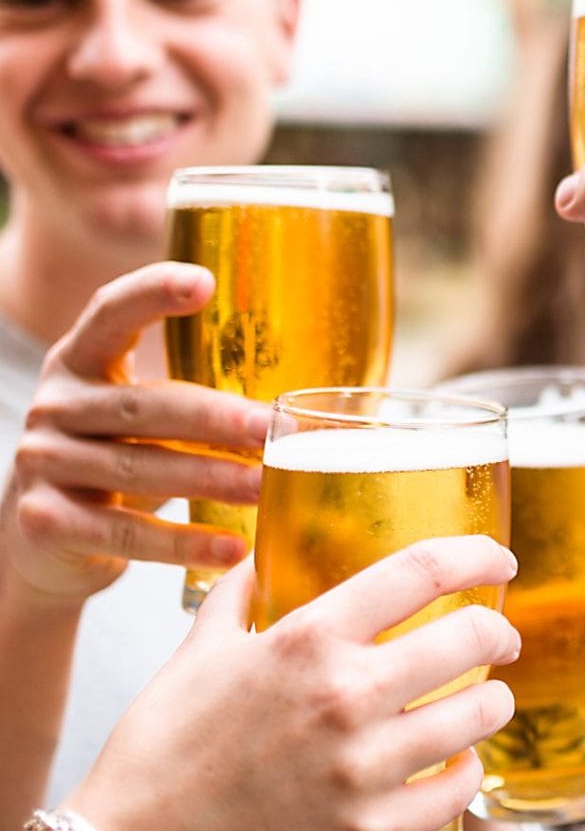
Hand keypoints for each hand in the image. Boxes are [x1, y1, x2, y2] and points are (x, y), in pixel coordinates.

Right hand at [2, 261, 269, 602]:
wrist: (42, 544)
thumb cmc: (116, 464)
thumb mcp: (138, 420)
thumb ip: (190, 400)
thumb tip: (297, 404)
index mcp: (81, 362)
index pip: (111, 313)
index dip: (152, 294)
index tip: (205, 283)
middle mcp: (55, 405)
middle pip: (146, 405)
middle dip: (215, 419)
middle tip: (272, 430)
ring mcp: (44, 463)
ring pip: (140, 469)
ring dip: (211, 480)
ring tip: (265, 488)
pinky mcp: (45, 521)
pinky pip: (126, 532)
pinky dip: (183, 543)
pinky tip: (231, 547)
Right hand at [65, 536, 520, 830]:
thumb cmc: (162, 749)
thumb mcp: (199, 650)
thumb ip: (240, 591)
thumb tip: (259, 550)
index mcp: (308, 637)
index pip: (420, 569)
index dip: (475, 554)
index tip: (496, 559)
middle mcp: (345, 693)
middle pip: (469, 637)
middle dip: (499, 630)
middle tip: (499, 635)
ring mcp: (362, 767)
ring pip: (478, 714)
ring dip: (493, 699)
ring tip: (485, 696)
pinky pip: (457, 789)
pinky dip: (468, 768)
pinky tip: (457, 758)